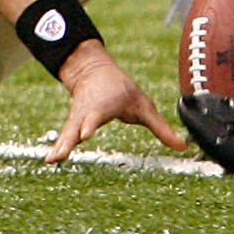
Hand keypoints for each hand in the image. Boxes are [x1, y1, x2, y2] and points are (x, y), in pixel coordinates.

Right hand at [46, 43, 187, 162]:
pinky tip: (50, 161)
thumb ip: (161, 128)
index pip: (97, 115)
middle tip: (62, 153)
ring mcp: (77, 118)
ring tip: (52, 160)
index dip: (90, 124)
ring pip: (68, 133)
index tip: (85, 134)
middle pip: (77, 127)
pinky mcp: (72, 125)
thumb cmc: (122, 91)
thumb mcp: (144, 106)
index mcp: (106, 104)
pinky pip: (64, 137)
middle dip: (70, 139)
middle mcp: (88, 112)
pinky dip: (58, 148)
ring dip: (61, 146)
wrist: (93, 72)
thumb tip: (183, 148)